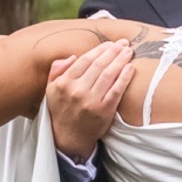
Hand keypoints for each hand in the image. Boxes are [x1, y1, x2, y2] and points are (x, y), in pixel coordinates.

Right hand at [46, 41, 133, 159]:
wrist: (68, 138)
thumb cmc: (61, 110)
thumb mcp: (50, 90)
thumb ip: (57, 70)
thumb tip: (72, 57)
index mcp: (64, 83)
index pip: (84, 60)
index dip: (99, 49)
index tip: (109, 44)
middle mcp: (77, 91)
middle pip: (99, 65)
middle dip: (113, 51)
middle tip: (123, 43)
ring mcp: (91, 101)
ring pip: (109, 75)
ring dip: (120, 60)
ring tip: (128, 51)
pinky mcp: (104, 111)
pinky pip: (117, 90)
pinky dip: (124, 78)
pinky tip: (130, 68)